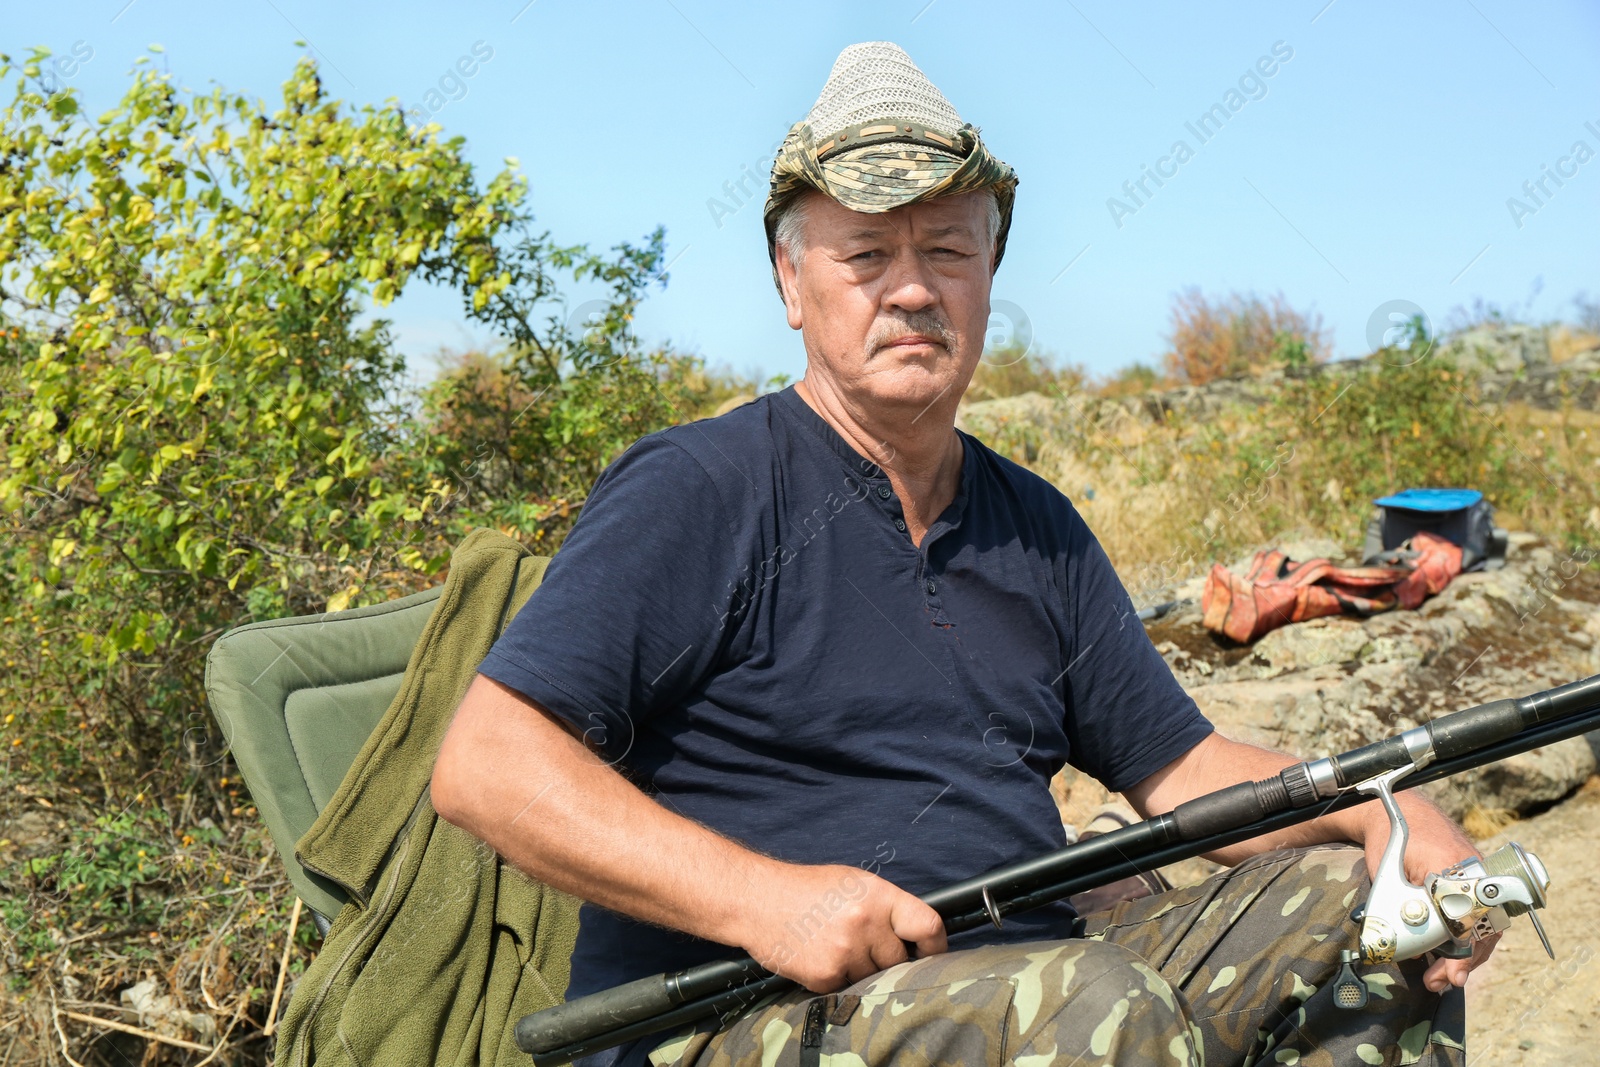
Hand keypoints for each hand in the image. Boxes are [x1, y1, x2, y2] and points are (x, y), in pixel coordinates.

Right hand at [737, 862, 946, 992]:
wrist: (757, 901)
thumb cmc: (806, 889)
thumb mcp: (853, 883)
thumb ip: (886, 906)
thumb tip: (917, 934)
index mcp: (876, 895)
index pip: (927, 925)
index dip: (935, 945)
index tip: (932, 953)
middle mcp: (865, 923)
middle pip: (898, 960)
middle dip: (886, 958)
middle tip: (863, 947)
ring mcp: (845, 952)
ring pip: (873, 977)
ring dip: (861, 970)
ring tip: (835, 947)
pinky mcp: (826, 976)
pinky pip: (847, 988)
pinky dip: (838, 979)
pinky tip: (820, 957)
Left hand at [1358, 794, 1500, 993]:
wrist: (1398, 814)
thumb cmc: (1388, 841)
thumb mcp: (1386, 875)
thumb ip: (1402, 908)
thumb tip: (1413, 951)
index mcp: (1452, 868)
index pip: (1468, 920)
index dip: (1462, 952)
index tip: (1453, 974)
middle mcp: (1474, 873)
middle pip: (1482, 928)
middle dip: (1463, 962)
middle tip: (1442, 982)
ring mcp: (1479, 878)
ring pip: (1485, 927)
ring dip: (1466, 957)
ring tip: (1443, 978)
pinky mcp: (1476, 885)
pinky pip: (1481, 918)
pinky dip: (1468, 941)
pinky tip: (1451, 961)